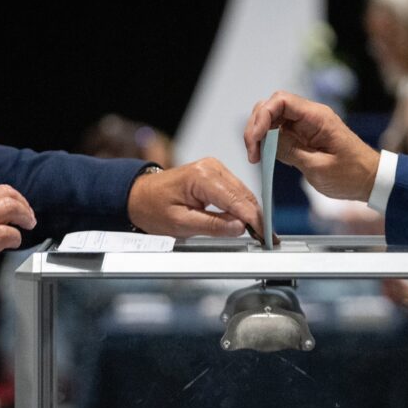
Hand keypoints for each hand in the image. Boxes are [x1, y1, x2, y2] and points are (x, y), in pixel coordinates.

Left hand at [127, 157, 262, 237]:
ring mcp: (215, 168)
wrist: (139, 196)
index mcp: (202, 177)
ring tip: (260, 234)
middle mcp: (212, 167)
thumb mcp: (181, 223)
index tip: (265, 236)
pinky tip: (248, 222)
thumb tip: (240, 227)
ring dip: (252, 214)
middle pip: (245, 196)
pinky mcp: (216, 174)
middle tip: (268, 240)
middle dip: (257, 218)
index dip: (254, 221)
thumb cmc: (154, 208)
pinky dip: (243, 207)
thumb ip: (213, 225)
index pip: (237, 201)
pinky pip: (236, 192)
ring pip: (244, 194)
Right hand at [244, 91, 380, 200]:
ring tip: (256, 157)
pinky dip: (267, 142)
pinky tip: (264, 157)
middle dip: (256, 126)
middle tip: (252, 153)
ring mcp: (304, 126)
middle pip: (271, 107)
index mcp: (317, 117)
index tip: (255, 140)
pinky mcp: (302, 137)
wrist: (369, 180)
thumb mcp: (318, 167)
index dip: (262, 116)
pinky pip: (278, 133)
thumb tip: (266, 141)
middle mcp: (309, 116)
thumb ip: (290, 151)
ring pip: (272, 119)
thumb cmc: (351, 174)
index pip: (280, 101)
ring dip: (259, 135)